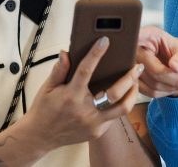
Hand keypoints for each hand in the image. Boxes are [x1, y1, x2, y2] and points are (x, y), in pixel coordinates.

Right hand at [18, 37, 141, 149]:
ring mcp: (93, 123)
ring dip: (132, 94)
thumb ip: (59, 70)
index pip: (86, 70)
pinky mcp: (97, 132)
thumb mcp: (47, 87)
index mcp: (71, 95)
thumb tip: (66, 53)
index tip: (105, 41)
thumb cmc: (43, 110)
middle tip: (137, 67)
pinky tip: (120, 97)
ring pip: (122, 109)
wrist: (40, 136)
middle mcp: (84, 110)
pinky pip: (113, 118)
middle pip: (115, 93)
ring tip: (135, 83)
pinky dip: (118, 105)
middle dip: (129, 78)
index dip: (96, 54)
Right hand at [137, 26, 177, 97]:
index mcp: (146, 36)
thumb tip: (175, 67)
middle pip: (149, 69)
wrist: (175, 65)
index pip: (139, 41)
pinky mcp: (133, 80)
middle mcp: (134, 50)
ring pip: (149, 83)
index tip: (163, 63)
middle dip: (172, 79)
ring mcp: (131, 66)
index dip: (144, 52)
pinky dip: (162, 92)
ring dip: (169, 87)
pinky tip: (172, 87)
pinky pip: (147, 91)